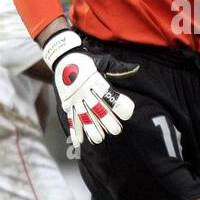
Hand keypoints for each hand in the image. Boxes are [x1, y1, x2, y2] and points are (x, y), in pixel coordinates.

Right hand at [42, 30, 137, 145]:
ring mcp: (74, 98)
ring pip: (82, 116)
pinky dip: (73, 130)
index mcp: (94, 80)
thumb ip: (118, 68)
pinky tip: (78, 142)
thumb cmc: (87, 60)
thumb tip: (136, 69)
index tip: (127, 114)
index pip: (107, 94)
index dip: (117, 104)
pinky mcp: (66, 103)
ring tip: (99, 139)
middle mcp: (83, 90)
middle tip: (116, 130)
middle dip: (105, 120)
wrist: (63, 57)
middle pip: (95, 108)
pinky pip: (70, 118)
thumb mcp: (103, 61)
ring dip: (90, 128)